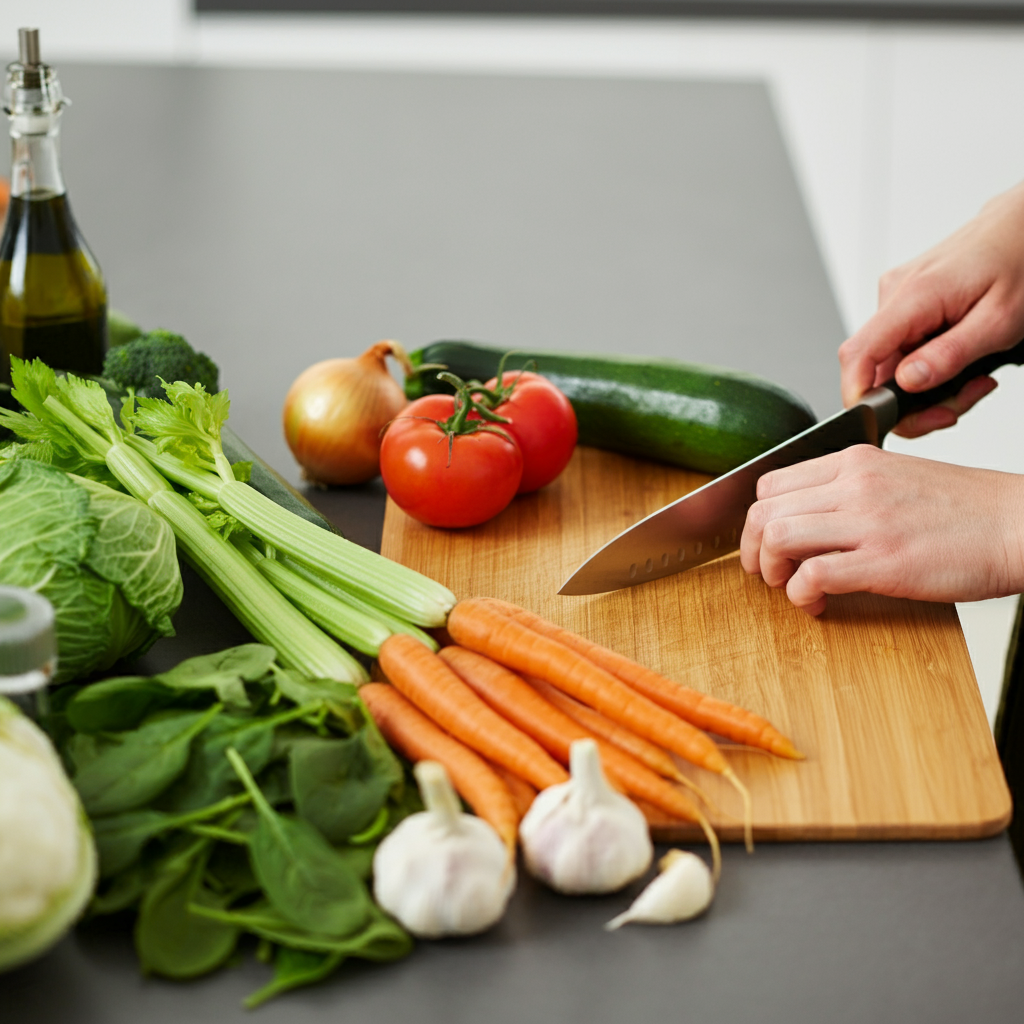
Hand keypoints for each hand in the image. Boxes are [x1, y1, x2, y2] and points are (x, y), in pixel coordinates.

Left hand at [740, 445, 1023, 615]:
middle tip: (764, 571)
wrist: (1019, 524)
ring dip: (771, 572)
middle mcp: (855, 484)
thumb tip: (807, 516)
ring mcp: (868, 521)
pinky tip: (815, 603)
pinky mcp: (883, 561)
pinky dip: (800, 595)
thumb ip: (851, 489)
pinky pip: (812, 575)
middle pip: (764, 511)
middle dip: (752, 548)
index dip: (757, 518)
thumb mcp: (898, 477)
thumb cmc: (966, 509)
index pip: (772, 482)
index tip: (763, 542)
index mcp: (855, 461)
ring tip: (789, 586)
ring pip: (778, 537)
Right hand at [839, 181, 1023, 437]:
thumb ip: (950, 354)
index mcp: (914, 296)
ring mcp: (896, 296)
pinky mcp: (903, 302)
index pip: (858, 354)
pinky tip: (956, 360)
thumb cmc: (1020, 261)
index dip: (857, 395)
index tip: (878, 420)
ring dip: (924, 386)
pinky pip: (899, 348)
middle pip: (875, 368)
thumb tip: (907, 382)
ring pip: (889, 363)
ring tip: (970, 380)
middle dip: (912, 401)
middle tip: (958, 404)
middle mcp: (895, 293)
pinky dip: (925, 366)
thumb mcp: (999, 320)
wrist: (1022, 226)